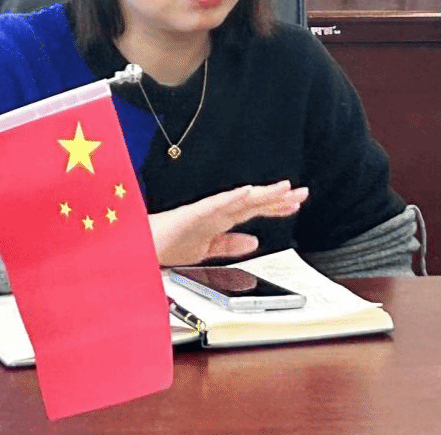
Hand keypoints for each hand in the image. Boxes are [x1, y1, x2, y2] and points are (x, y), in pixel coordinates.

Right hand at [149, 181, 308, 265]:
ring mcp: (204, 213)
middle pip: (252, 203)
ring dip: (261, 195)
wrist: (138, 249)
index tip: (296, 203)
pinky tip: (246, 193)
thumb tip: (255, 242)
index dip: (275, 207)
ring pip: (238, 201)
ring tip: (283, 189)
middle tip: (302, 193)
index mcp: (219, 221)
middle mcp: (215, 213)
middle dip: (277, 198)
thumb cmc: (166, 245)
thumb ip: (229, 245)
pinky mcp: (191, 215)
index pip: (253, 211)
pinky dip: (231, 198)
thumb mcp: (205, 250)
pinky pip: (214, 206)